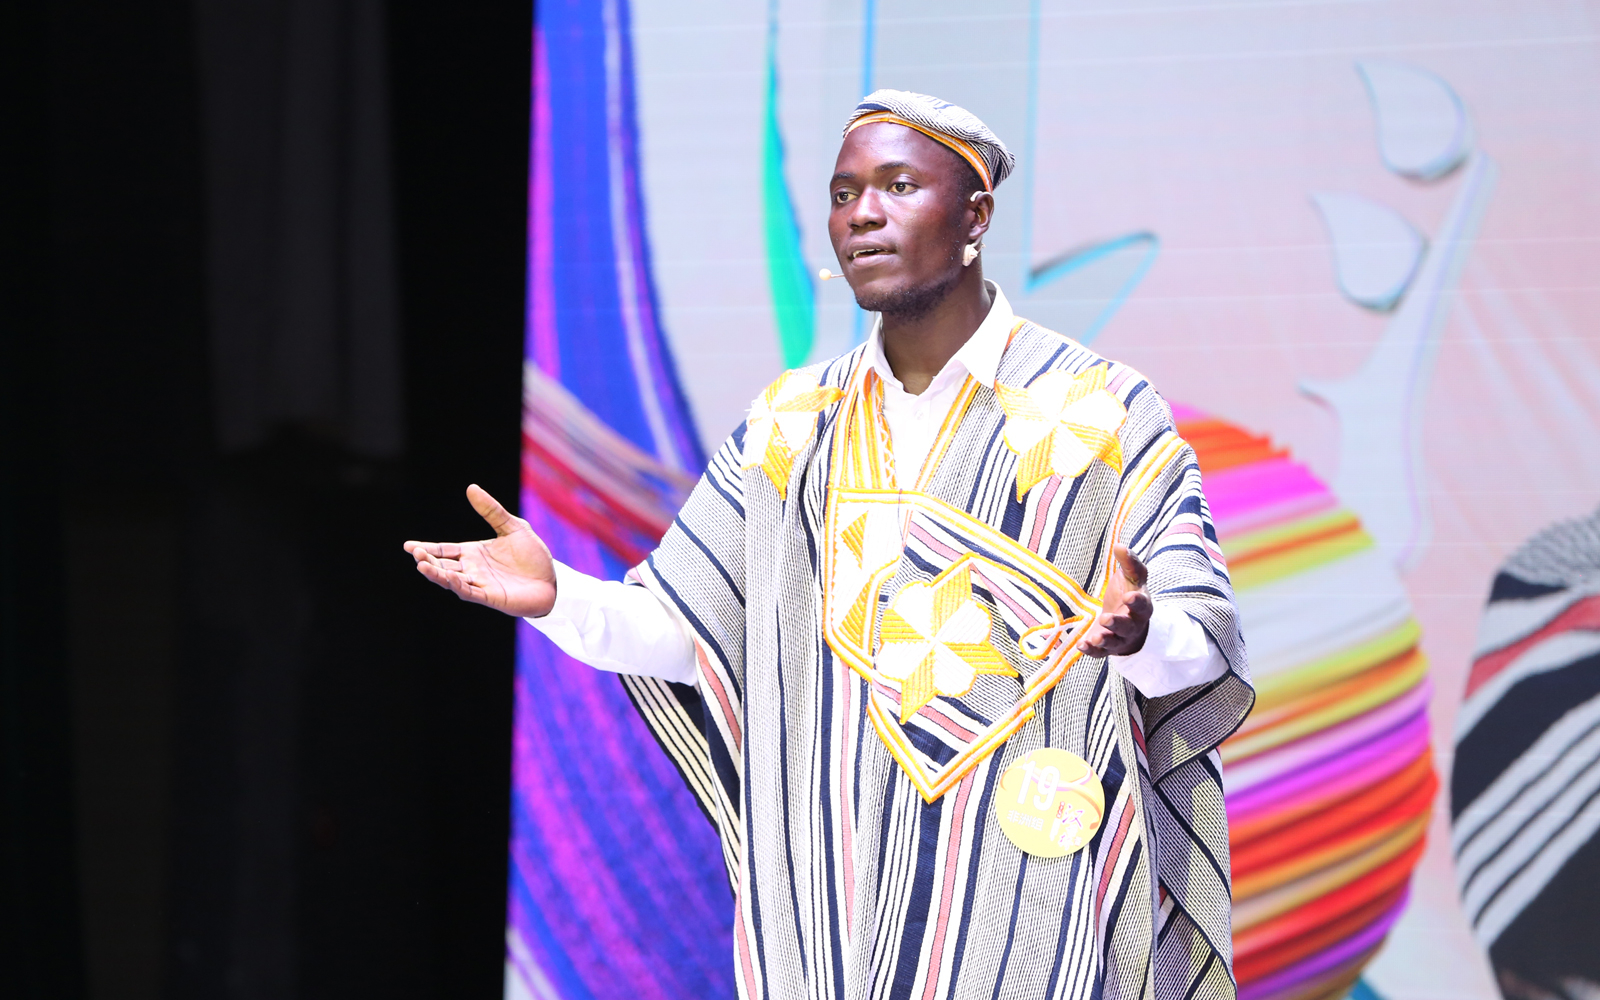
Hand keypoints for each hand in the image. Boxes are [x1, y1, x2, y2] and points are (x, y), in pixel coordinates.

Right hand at [403, 485, 557, 617]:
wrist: (553, 579)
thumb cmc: (532, 556)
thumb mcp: (512, 527)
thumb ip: (492, 511)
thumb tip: (471, 488)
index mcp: (474, 553)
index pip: (445, 550)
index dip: (427, 548)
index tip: (408, 545)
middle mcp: (473, 569)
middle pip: (443, 565)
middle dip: (428, 560)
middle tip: (415, 553)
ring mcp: (480, 584)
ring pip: (452, 580)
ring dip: (437, 574)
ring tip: (422, 565)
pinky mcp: (491, 597)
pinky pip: (470, 592)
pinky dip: (458, 586)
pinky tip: (448, 579)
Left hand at [1076, 544, 1151, 657]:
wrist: (1128, 622)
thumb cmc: (1129, 595)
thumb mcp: (1132, 578)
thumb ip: (1129, 563)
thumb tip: (1119, 545)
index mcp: (1141, 606)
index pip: (1142, 605)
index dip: (1137, 601)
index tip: (1129, 596)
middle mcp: (1132, 624)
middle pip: (1128, 626)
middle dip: (1118, 623)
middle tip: (1107, 618)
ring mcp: (1119, 638)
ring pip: (1114, 642)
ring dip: (1105, 640)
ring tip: (1096, 637)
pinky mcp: (1105, 648)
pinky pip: (1099, 653)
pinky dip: (1091, 651)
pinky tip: (1081, 645)